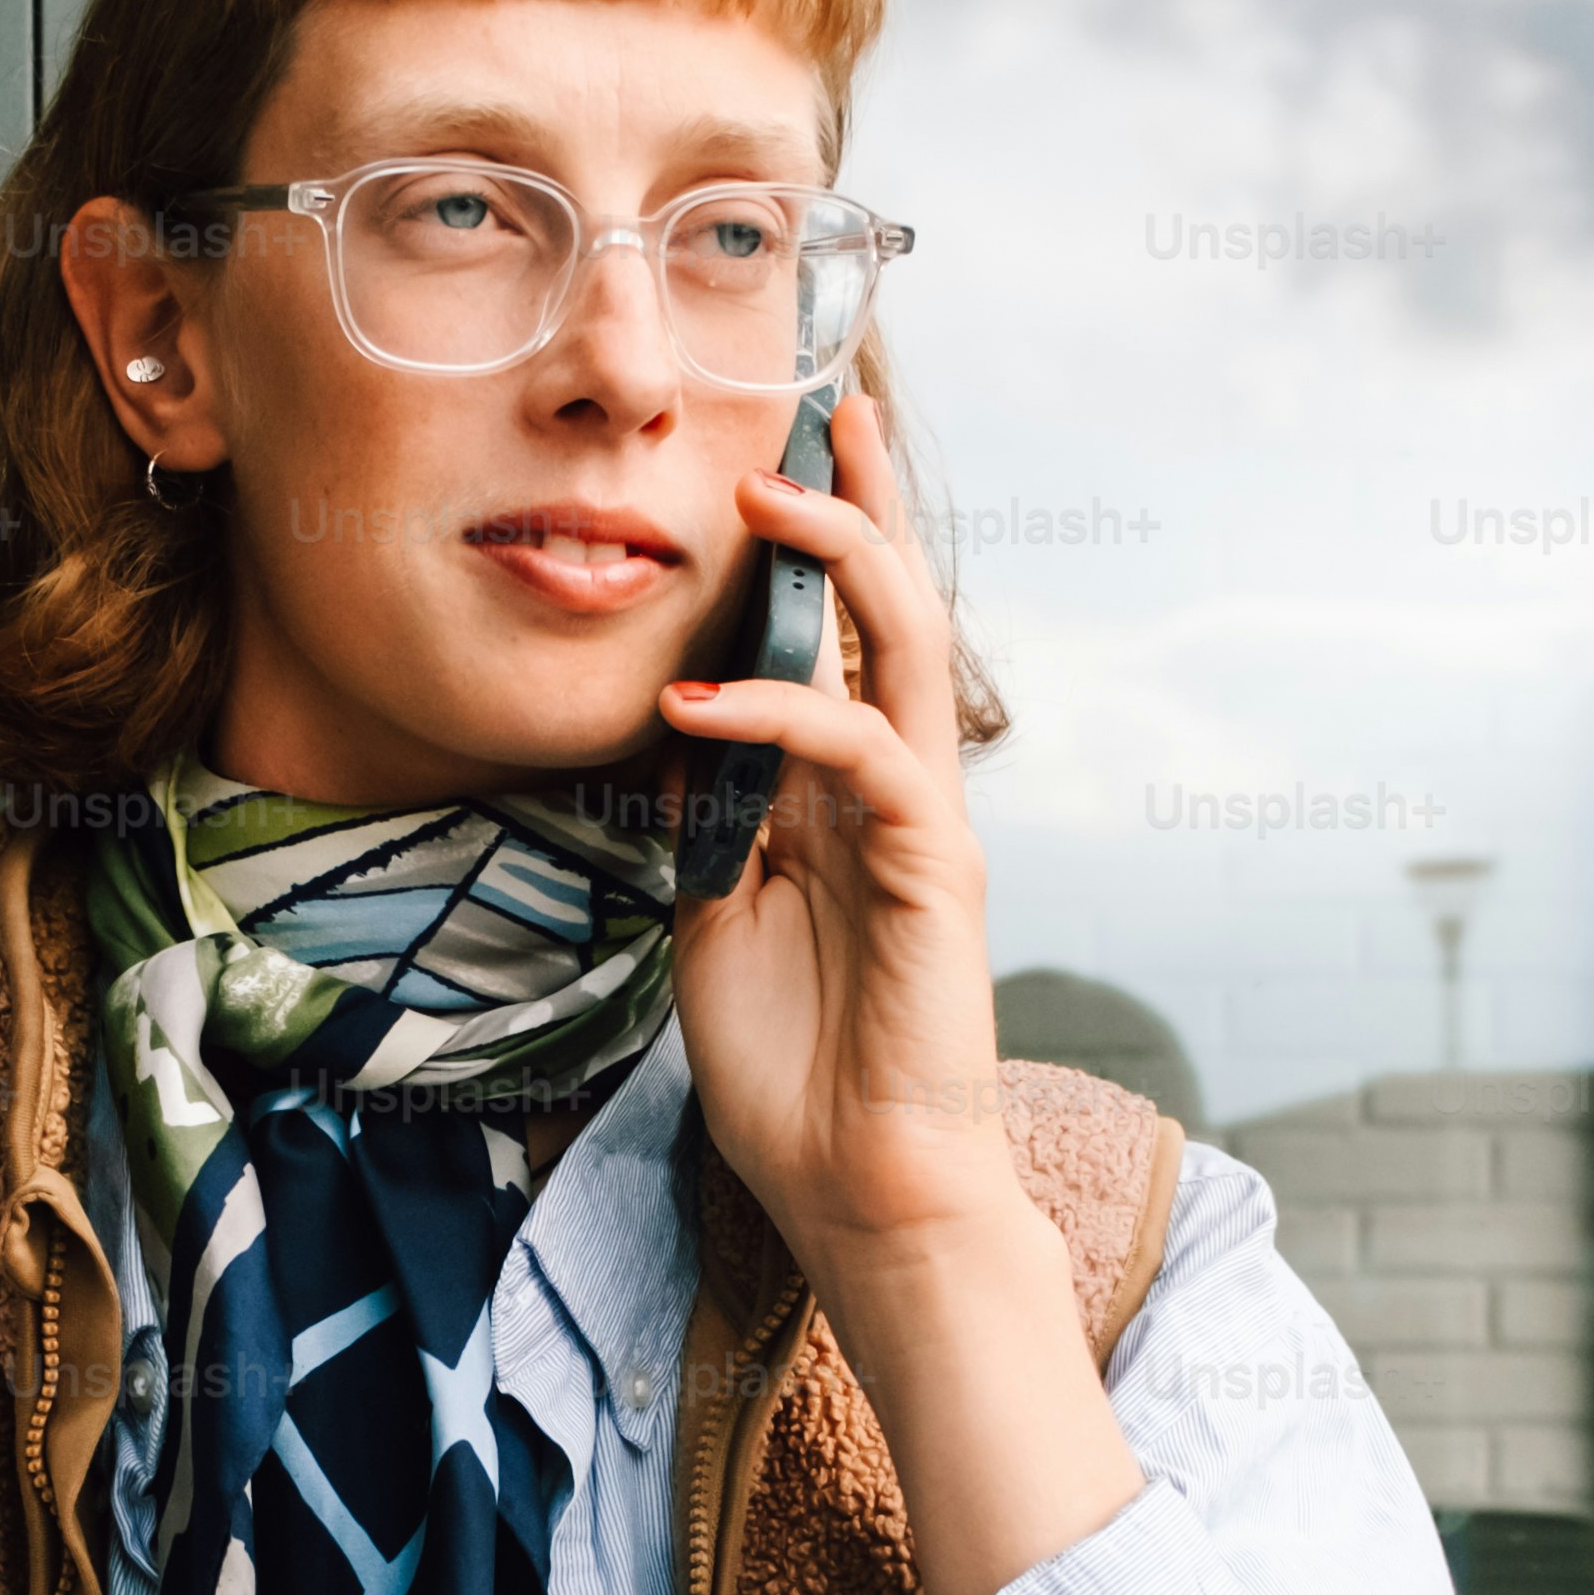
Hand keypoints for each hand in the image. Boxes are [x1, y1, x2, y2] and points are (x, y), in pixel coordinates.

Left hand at [657, 387, 1024, 1274]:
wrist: (859, 1187)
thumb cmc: (795, 1071)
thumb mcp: (711, 917)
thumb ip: (701, 820)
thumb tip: (663, 727)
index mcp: (844, 800)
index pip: (838, 643)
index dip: (816, 552)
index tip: (772, 463)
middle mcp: (894, 791)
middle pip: (894, 609)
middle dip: (861, 503)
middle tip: (825, 407)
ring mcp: (920, 824)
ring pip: (901, 649)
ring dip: (839, 560)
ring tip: (766, 498)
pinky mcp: (930, 868)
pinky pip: (859, 754)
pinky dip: (777, 713)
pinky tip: (696, 704)